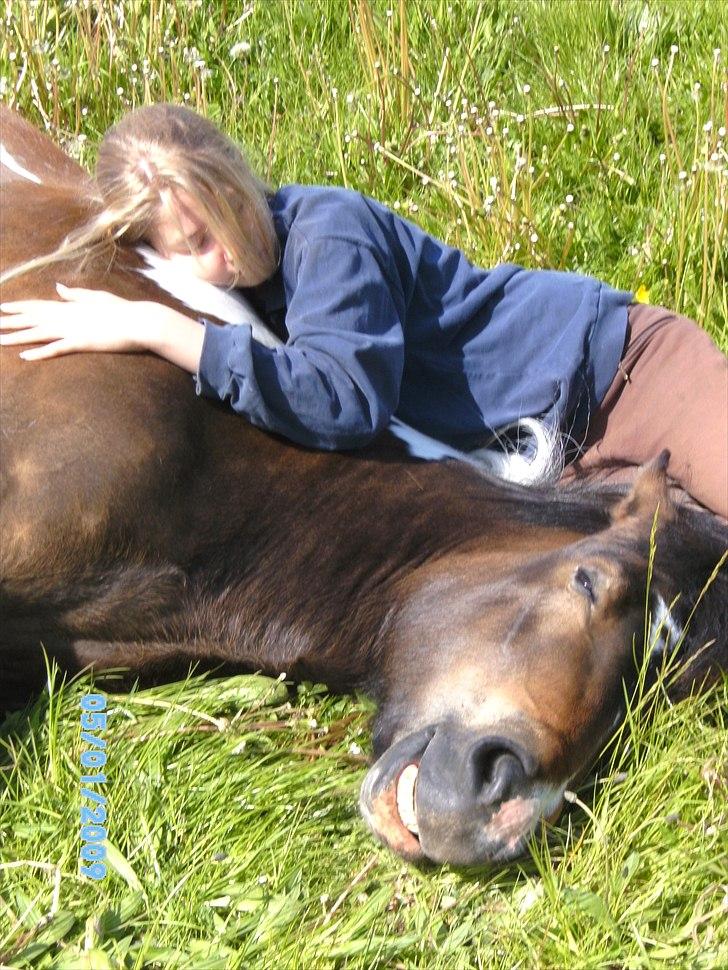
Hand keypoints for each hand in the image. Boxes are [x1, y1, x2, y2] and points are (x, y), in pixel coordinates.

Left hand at [0, 283, 153, 359]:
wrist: (142, 321)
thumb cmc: (125, 311)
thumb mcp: (99, 298)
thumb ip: (76, 295)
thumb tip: (58, 288)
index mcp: (72, 306)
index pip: (39, 306)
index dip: (20, 307)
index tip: (3, 307)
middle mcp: (68, 316)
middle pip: (33, 318)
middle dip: (10, 321)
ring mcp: (73, 329)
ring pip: (38, 333)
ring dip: (17, 337)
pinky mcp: (82, 343)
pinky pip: (56, 349)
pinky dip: (39, 353)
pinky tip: (24, 356)